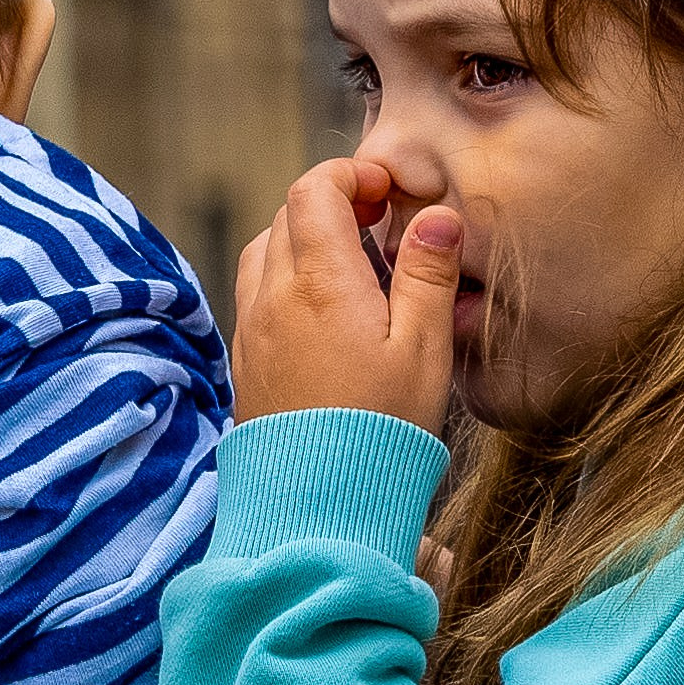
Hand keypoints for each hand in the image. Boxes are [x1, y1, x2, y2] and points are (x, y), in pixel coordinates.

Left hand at [231, 158, 461, 436]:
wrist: (320, 509)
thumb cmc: (381, 430)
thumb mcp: (424, 350)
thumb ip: (428, 275)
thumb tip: (437, 218)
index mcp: (320, 282)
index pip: (314, 191)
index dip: (350, 175)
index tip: (387, 190)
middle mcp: (273, 298)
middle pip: (287, 215)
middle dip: (331, 202)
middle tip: (379, 221)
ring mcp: (252, 331)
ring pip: (264, 252)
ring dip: (303, 239)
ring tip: (350, 264)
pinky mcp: (246, 363)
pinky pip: (256, 296)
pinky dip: (285, 280)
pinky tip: (323, 312)